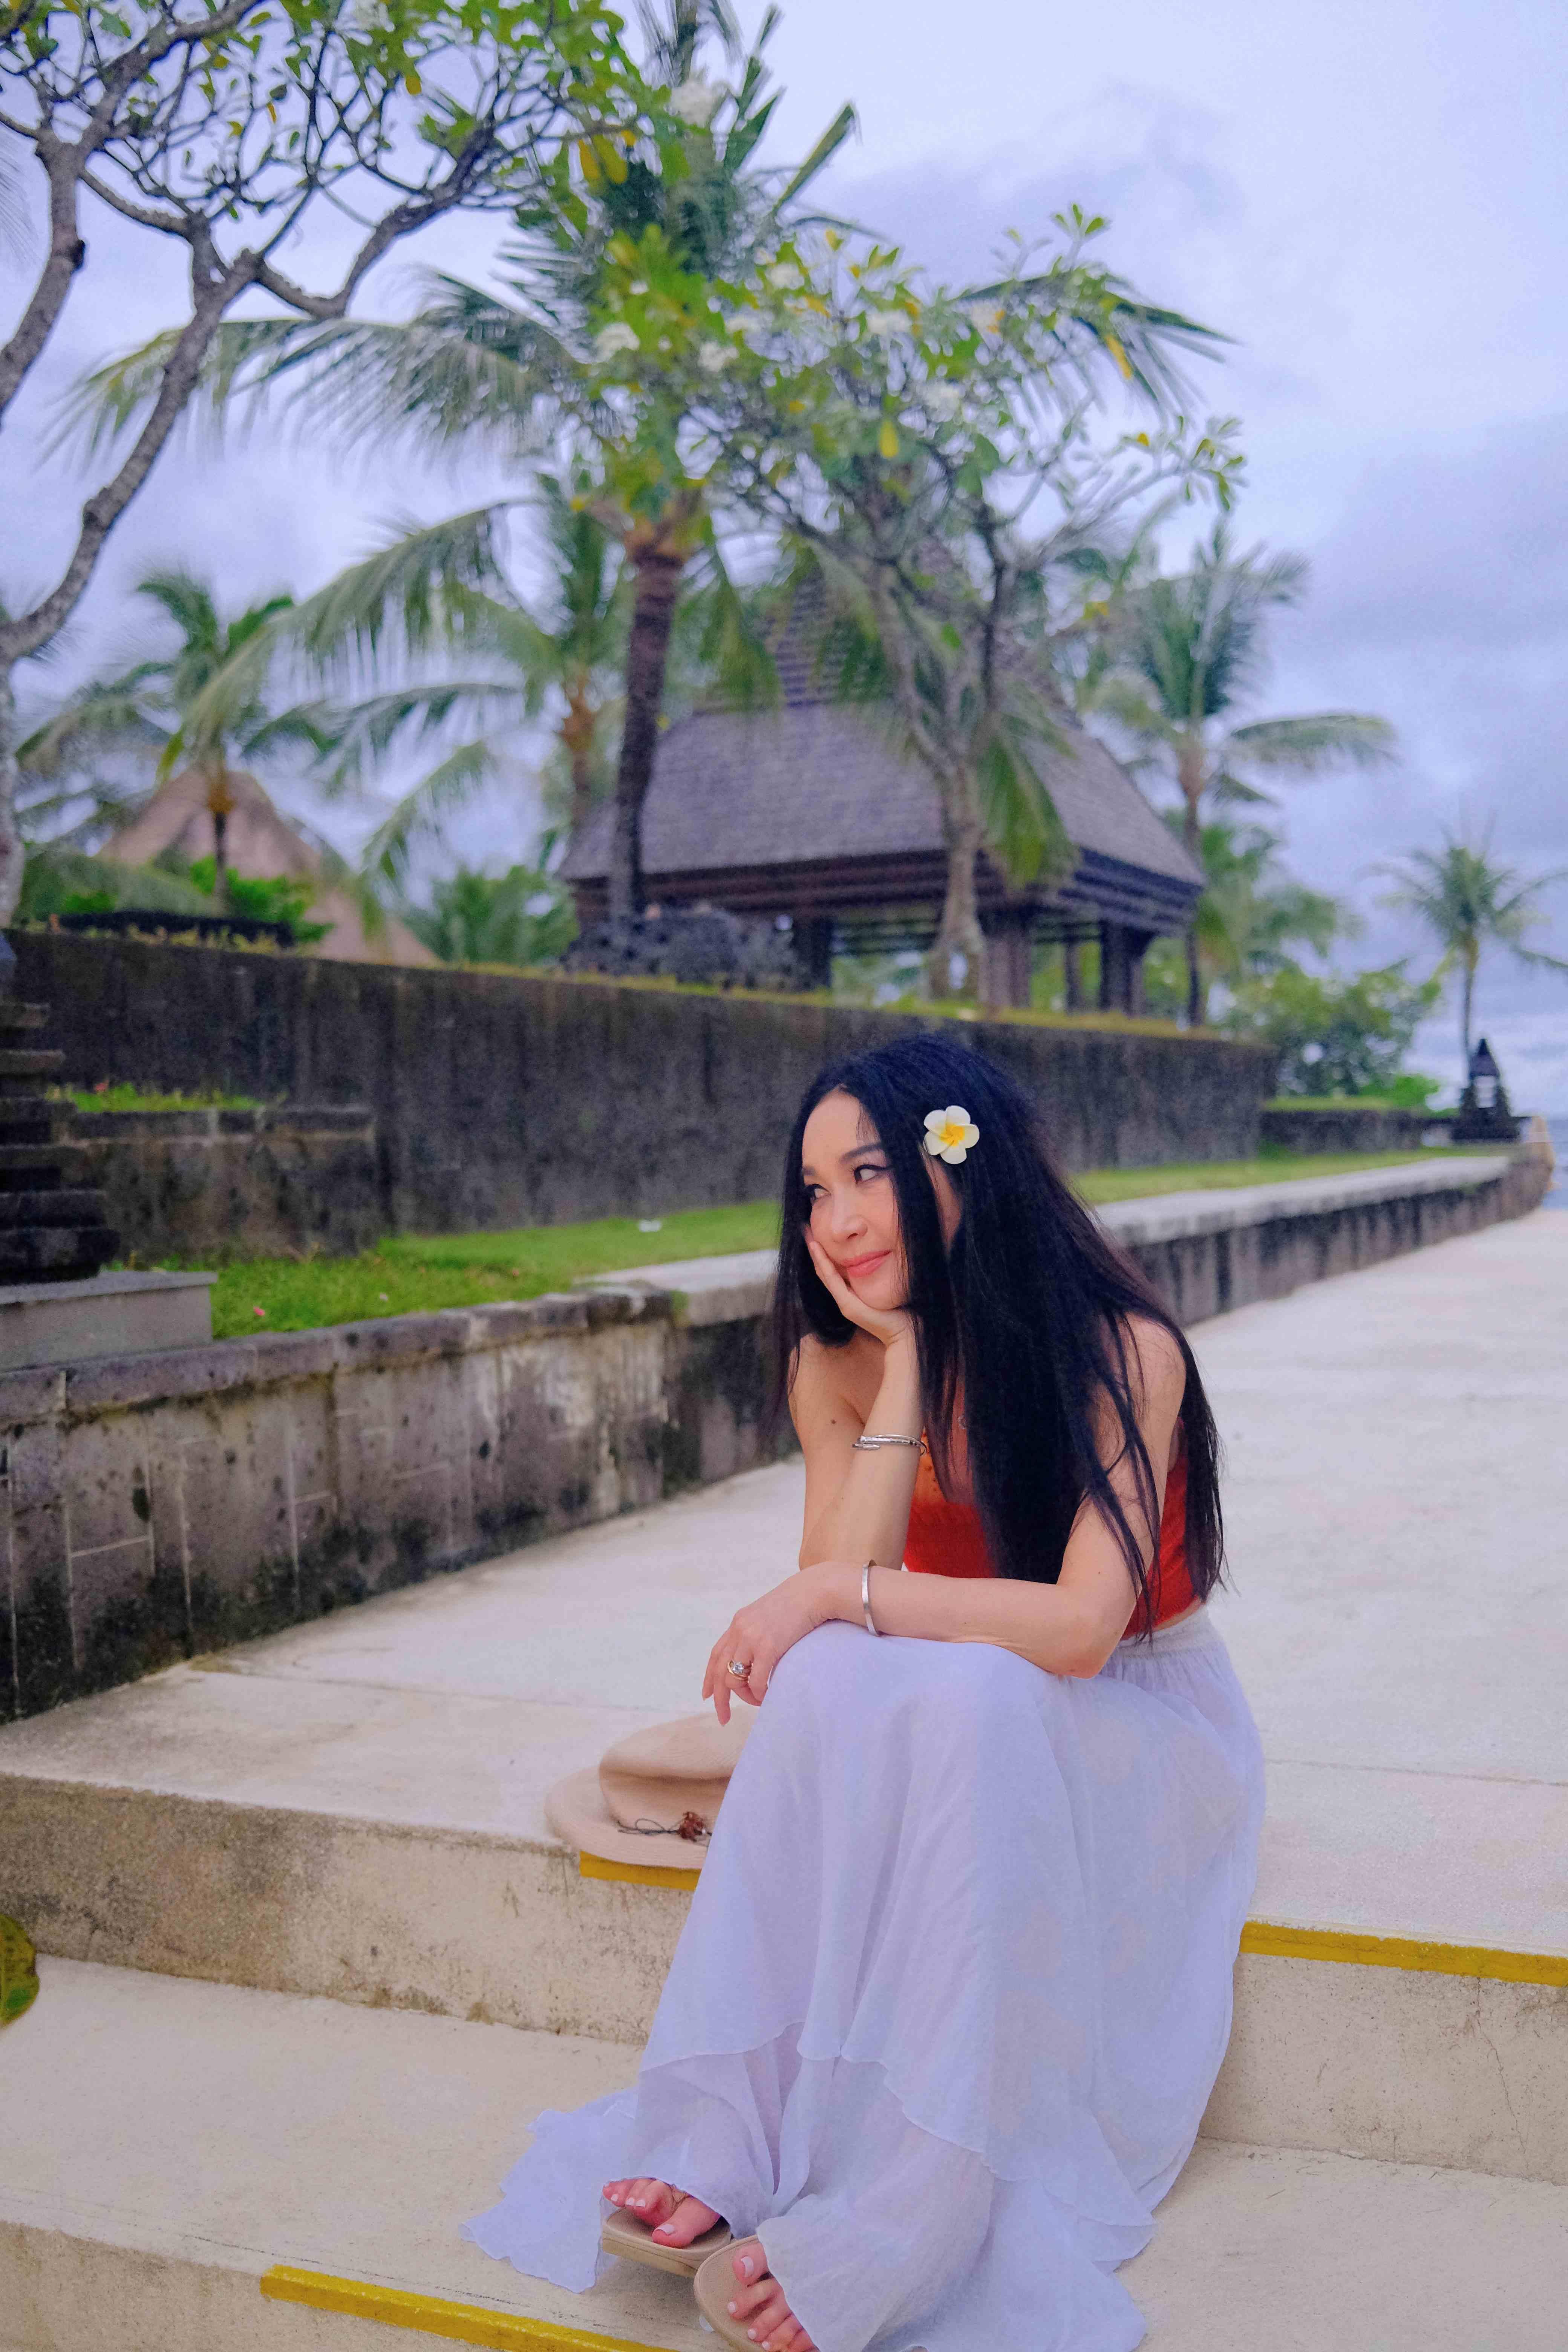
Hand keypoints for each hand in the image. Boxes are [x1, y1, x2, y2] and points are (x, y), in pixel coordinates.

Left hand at [703, 1563, 852, 1722]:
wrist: (816, 1591)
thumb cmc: (801, 1603)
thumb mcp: (770, 1615)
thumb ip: (759, 1633)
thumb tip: (758, 1657)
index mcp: (739, 1622)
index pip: (716, 1654)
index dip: (709, 1677)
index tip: (707, 1695)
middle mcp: (740, 1630)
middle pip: (719, 1671)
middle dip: (719, 1698)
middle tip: (723, 1718)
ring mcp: (751, 1638)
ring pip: (734, 1679)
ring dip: (745, 1696)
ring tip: (759, 1701)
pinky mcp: (767, 1647)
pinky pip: (756, 1681)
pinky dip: (760, 1694)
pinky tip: (768, 1696)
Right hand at [804, 1229, 915, 1353]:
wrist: (905, 1334)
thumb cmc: (901, 1311)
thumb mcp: (886, 1287)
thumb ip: (880, 1275)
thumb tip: (885, 1253)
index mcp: (852, 1293)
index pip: (832, 1269)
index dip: (823, 1252)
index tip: (817, 1232)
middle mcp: (844, 1297)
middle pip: (823, 1268)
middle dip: (814, 1248)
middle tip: (805, 1227)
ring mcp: (844, 1302)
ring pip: (823, 1272)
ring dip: (814, 1252)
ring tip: (806, 1233)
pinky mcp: (847, 1305)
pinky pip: (831, 1279)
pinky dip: (823, 1262)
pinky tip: (816, 1248)